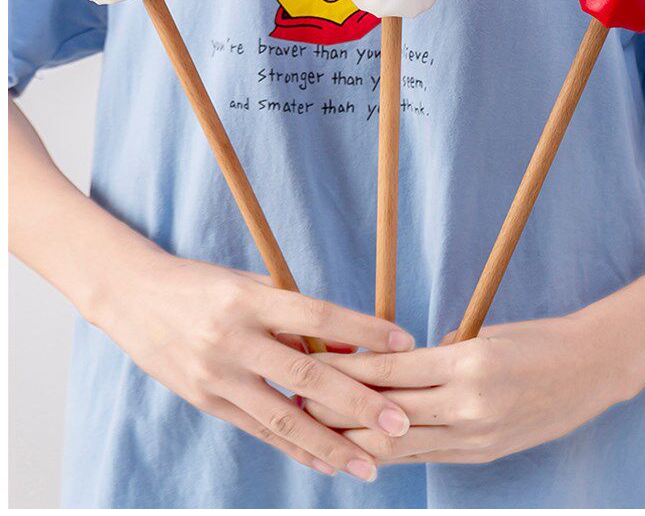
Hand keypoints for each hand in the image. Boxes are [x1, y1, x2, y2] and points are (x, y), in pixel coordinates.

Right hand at [89, 247, 413, 479]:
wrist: (134, 298)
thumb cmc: (205, 286)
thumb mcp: (251, 287)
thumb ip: (295, 317)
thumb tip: (347, 352)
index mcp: (250, 300)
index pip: (317, 315)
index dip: (362, 330)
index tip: (405, 342)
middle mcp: (234, 339)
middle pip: (306, 375)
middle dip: (357, 403)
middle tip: (400, 423)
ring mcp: (217, 375)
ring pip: (283, 417)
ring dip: (330, 445)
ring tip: (369, 464)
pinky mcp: (206, 401)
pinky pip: (259, 429)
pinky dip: (295, 448)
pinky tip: (326, 463)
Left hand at [305, 311, 643, 464]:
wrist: (591, 371)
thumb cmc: (535, 340)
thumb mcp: (484, 333)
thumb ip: (437, 353)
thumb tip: (390, 363)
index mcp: (468, 363)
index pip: (392, 370)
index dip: (347, 371)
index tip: (313, 364)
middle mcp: (470, 405)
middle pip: (386, 414)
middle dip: (338, 410)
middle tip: (300, 400)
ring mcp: (477, 437)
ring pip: (400, 446)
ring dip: (356, 438)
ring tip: (321, 428)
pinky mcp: (483, 455)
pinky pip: (425, 456)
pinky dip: (391, 450)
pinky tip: (364, 445)